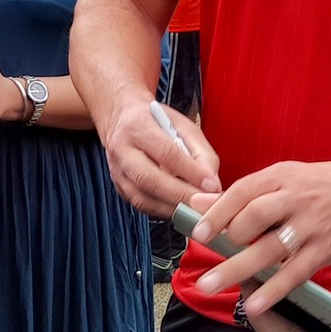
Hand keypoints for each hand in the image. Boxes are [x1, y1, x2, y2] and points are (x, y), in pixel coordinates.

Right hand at [100, 98, 220, 217]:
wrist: (121, 120)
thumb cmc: (154, 121)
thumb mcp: (181, 124)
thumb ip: (200, 151)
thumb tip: (212, 182)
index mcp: (139, 127)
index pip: (166, 153)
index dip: (191, 172)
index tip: (211, 185)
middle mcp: (123, 151)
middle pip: (150, 180)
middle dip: (181, 196)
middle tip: (205, 205)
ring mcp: (118, 172)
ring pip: (143, 198)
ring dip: (173, 208)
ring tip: (196, 210)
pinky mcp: (120, 188)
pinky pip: (142, 205)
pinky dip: (164, 211)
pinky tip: (181, 209)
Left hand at [189, 159, 330, 318]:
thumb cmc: (323, 186)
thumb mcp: (285, 179)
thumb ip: (241, 196)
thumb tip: (196, 204)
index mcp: (280, 177)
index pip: (242, 191)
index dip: (217, 213)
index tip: (198, 233)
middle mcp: (294, 198)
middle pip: (253, 218)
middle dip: (227, 241)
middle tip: (207, 258)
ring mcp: (310, 225)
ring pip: (269, 248)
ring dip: (237, 269)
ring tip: (210, 286)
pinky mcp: (325, 249)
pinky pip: (295, 272)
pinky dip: (274, 289)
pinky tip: (255, 305)